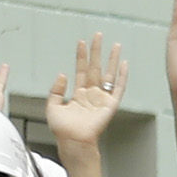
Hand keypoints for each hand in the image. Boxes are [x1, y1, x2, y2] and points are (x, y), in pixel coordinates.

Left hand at [44, 33, 126, 156]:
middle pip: (95, 67)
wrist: (73, 141)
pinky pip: (118, 87)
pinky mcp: (110, 104)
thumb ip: (55, 90)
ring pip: (108, 74)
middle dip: (96, 51)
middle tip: (98, 35)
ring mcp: (102, 98)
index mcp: (78, 94)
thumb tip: (62, 75)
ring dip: (111, 59)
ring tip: (115, 45)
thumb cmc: (63, 130)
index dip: (81, 56)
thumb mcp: (52, 107)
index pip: (81, 70)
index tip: (81, 42)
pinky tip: (123, 64)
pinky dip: (122, 76)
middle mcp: (91, 94)